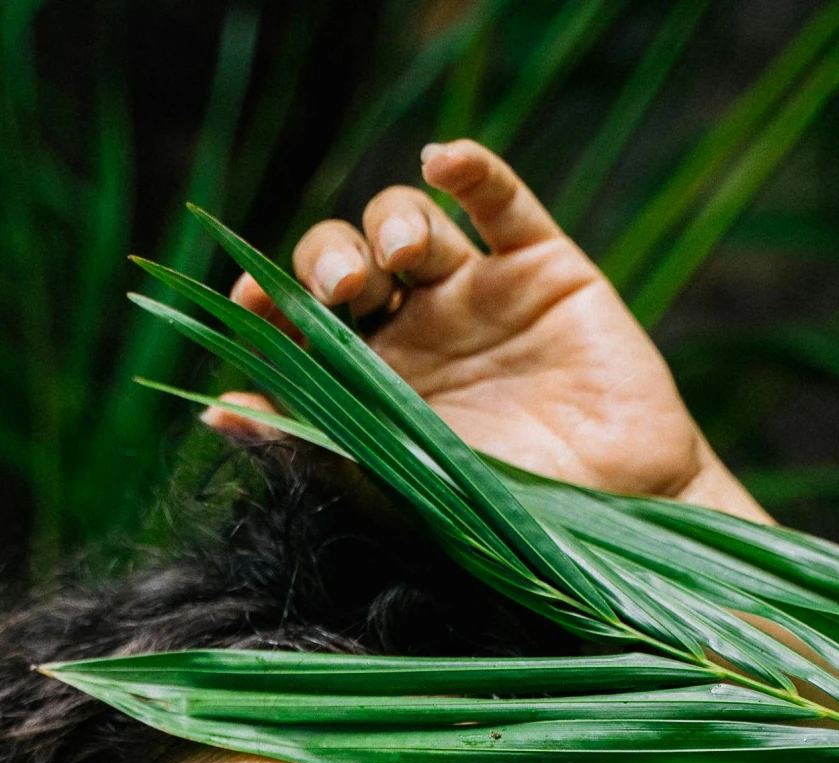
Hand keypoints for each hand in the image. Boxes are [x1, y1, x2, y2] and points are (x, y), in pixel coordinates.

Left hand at [215, 140, 767, 522]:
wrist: (620, 521)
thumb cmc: (506, 523)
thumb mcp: (398, 488)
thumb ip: (313, 445)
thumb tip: (218, 414)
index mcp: (366, 388)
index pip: (300, 326)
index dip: (269, 303)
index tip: (251, 307)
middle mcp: (413, 332)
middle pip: (343, 261)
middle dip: (326, 260)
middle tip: (341, 291)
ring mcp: (476, 294)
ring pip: (408, 221)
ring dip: (390, 223)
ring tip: (402, 258)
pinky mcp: (543, 267)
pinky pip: (499, 199)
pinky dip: (470, 170)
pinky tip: (444, 162)